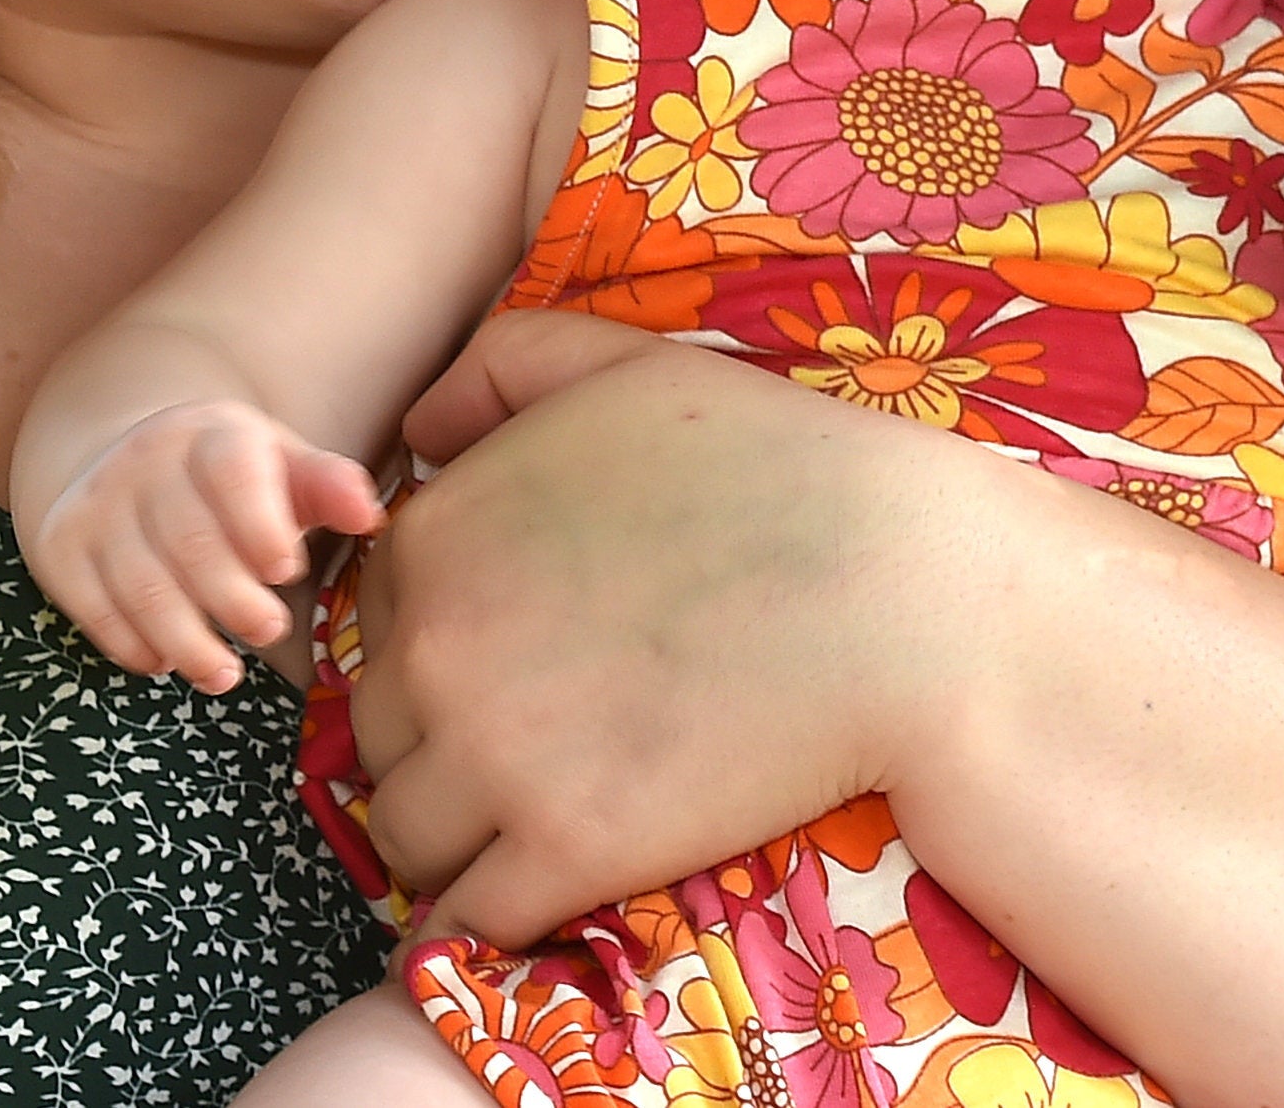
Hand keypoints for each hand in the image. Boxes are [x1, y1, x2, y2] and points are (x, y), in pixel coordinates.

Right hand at [19, 400, 382, 693]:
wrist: (127, 459)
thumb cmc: (230, 478)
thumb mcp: (281, 467)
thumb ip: (328, 487)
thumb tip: (368, 515)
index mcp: (211, 434)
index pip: (232, 473)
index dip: (260, 525)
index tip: (287, 569)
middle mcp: (146, 459)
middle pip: (189, 542)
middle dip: (233, 598)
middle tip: (270, 631)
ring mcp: (97, 501)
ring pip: (141, 585)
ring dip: (185, 640)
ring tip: (224, 675)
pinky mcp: (60, 544)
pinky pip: (93, 606)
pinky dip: (132, 643)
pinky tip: (165, 661)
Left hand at [355, 308, 1046, 942]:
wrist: (906, 594)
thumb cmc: (781, 466)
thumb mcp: (626, 367)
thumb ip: (501, 370)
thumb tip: (417, 435)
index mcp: (438, 534)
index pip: (377, 624)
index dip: (443, 644)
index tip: (519, 656)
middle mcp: (438, 648)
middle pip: (380, 737)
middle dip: (442, 744)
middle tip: (543, 737)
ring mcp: (496, 757)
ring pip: (409, 834)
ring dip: (461, 835)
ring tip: (545, 813)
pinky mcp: (566, 849)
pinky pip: (474, 916)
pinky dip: (502, 912)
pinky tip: (557, 882)